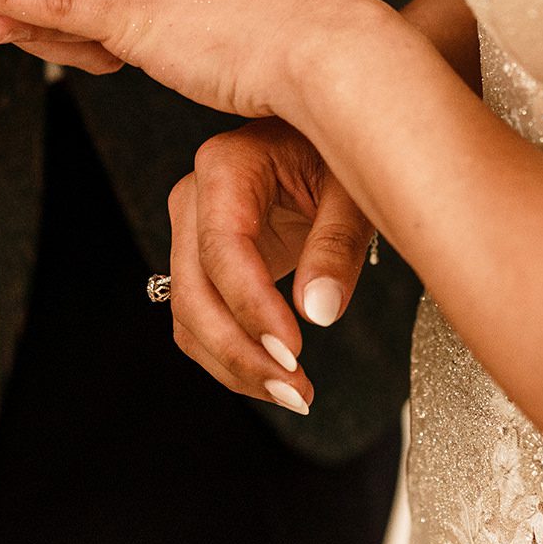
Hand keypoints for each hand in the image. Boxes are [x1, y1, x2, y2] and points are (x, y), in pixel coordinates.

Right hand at [165, 119, 375, 414]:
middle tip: (296, 390)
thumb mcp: (353, 189)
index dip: (252, 306)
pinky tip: (274, 378)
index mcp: (227, 164)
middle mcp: (195, 196)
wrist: (323, 149)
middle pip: (194, 291)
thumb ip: (337, 243)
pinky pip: (198, 321)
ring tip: (294, 394)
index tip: (294, 352)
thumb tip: (318, 311)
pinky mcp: (201, 262)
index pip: (223, 247)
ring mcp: (192, 231)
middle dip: (241, 351)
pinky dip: (230, 359)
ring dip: (234, 366)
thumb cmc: (340, 156)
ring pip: (189, 316)